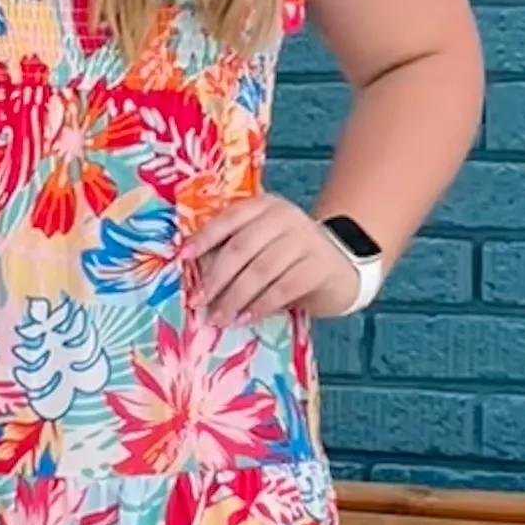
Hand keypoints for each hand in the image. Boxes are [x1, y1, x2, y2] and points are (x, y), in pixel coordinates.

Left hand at [184, 193, 363, 323]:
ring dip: (235, 297)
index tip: (184, 259)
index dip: (204, 238)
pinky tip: (246, 317)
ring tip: (219, 317)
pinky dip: (261, 304)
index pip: (230, 218)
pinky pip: (284, 287)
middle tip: (198, 301)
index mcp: (265, 206)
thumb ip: (235, 250)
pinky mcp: (320, 266)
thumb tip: (194, 271)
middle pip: (242, 247)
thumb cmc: (290, 259)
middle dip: (216, 277)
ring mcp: (306, 240)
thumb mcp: (263, 245)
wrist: (341, 270)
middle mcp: (286, 217)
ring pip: (261, 269)